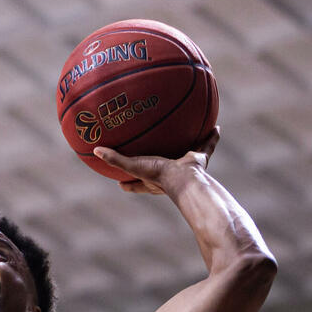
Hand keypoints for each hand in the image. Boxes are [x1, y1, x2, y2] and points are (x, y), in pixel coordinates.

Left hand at [94, 127, 219, 194]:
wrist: (185, 179)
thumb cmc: (158, 175)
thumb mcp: (133, 166)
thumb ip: (114, 159)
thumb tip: (95, 150)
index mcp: (152, 180)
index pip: (137, 184)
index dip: (129, 184)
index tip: (120, 184)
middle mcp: (168, 175)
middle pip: (161, 168)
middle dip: (157, 163)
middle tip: (152, 156)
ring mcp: (185, 168)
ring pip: (186, 156)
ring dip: (187, 148)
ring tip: (188, 136)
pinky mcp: (200, 161)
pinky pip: (207, 146)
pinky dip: (211, 138)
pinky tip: (216, 127)